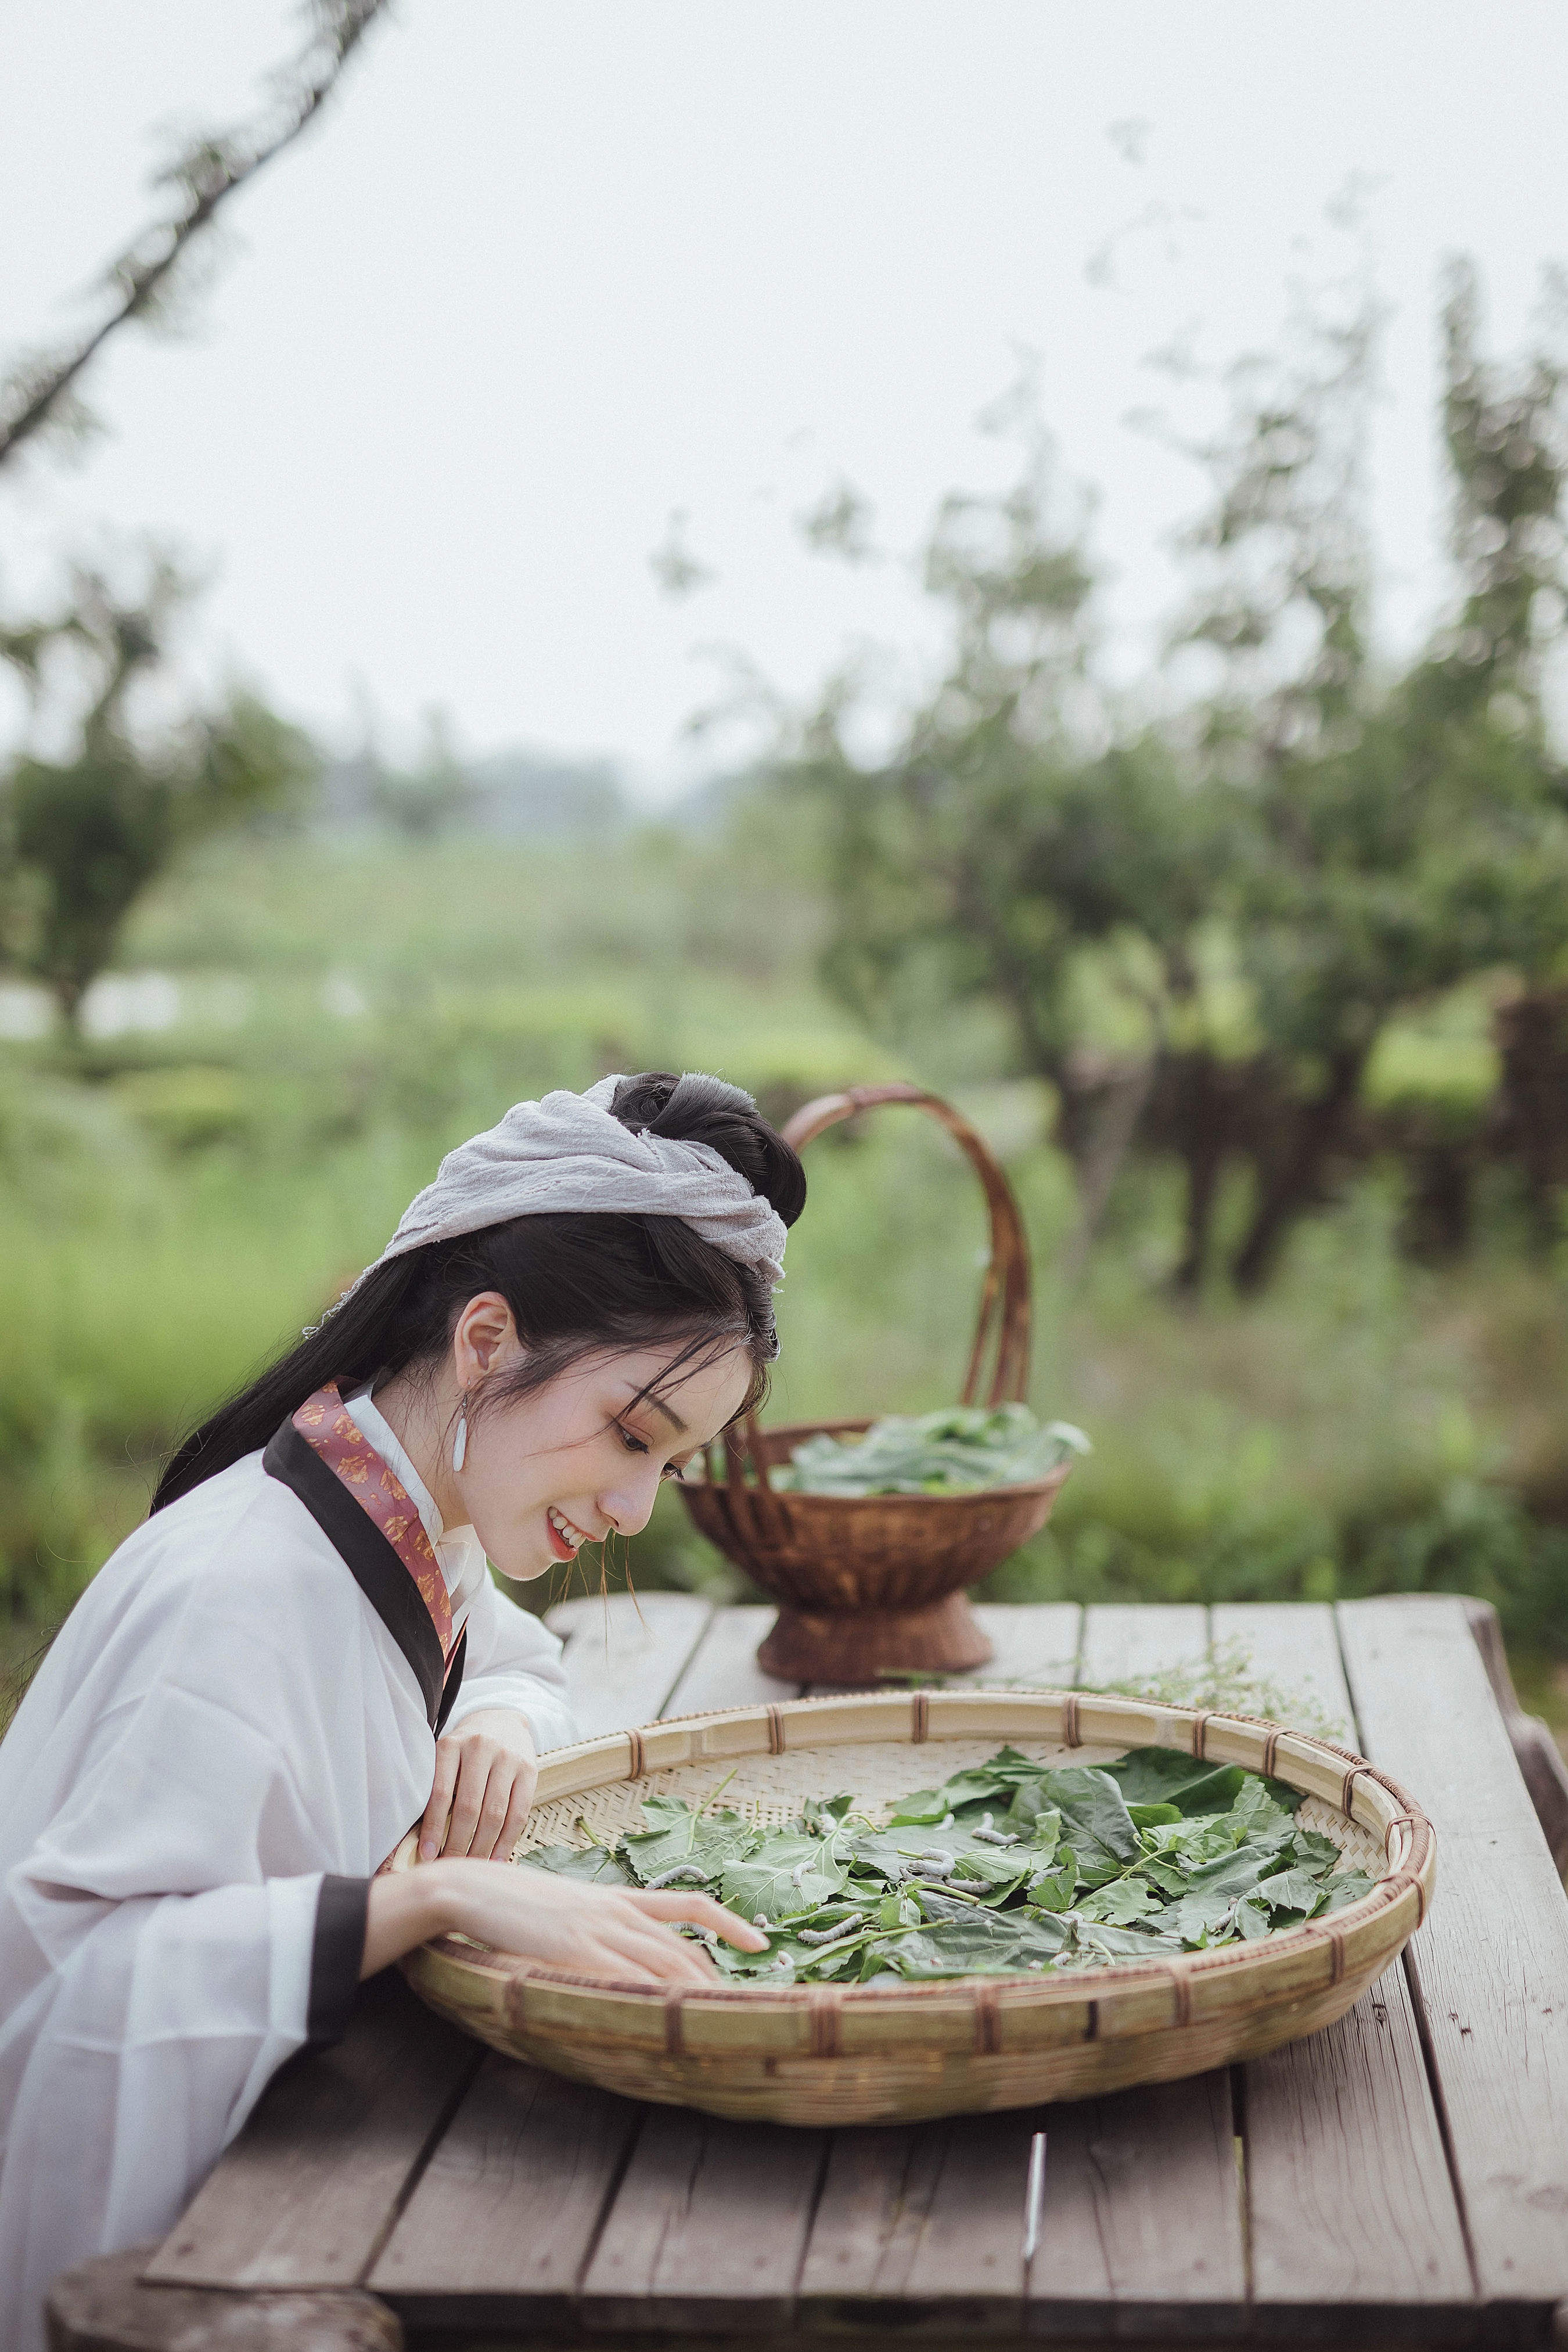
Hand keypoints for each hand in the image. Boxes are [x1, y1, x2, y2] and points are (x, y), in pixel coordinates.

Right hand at [362, 1857, 769, 1986]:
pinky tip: (664, 2018)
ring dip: (693, 1995)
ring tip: (721, 2020)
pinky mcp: (571, 1948)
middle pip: (683, 1948)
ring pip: (662, 1964)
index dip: (730, 1922)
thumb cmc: (516, 1901)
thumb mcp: (569, 1905)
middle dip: (718, 1980)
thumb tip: (620, 1950)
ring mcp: (596, 1929)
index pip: (690, 1902)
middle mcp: (616, 1911)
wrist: (472, 1887)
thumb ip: (599, 1924)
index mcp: (618, 1897)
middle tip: (746, 2008)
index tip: (761, 1942)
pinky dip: (646, 1997)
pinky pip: (620, 1976)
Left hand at [420, 1707, 537, 1862]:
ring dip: (482, 1847)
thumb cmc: (464, 1750)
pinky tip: (496, 1859)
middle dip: (457, 1844)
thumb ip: (436, 1787)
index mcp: (452, 1745)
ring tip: (471, 1867)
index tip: (426, 1856)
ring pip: (495, 1814)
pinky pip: (519, 1814)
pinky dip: (507, 1842)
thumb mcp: (446, 1756)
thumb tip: (423, 1842)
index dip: (434, 1828)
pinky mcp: (530, 1769)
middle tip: (449, 1867)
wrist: (502, 1720)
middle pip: (469, 1807)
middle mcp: (481, 1747)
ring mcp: (508, 1757)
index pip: (441, 1793)